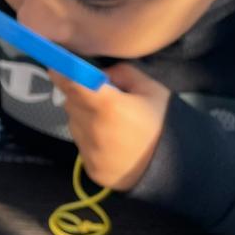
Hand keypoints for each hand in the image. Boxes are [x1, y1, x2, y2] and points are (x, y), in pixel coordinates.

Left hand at [50, 63, 171, 190]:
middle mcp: (92, 128)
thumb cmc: (163, 122)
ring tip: (112, 124)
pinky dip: (90, 139)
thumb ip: (122, 73)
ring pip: (74, 123)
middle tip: (102, 98)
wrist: (176, 168)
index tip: (57, 66)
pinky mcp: (90, 168)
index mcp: (107, 105)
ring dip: (84, 118)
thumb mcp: (151, 88)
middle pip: (71, 102)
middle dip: (80, 95)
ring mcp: (89, 151)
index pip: (71, 83)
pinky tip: (112, 142)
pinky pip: (81, 144)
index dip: (62, 72)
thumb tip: (100, 73)